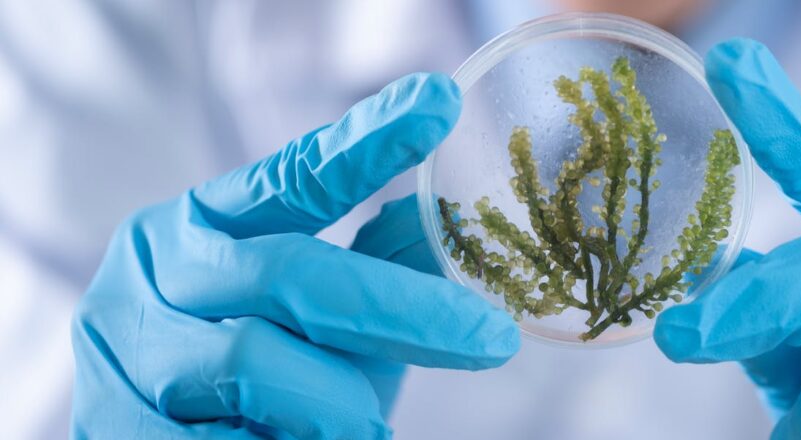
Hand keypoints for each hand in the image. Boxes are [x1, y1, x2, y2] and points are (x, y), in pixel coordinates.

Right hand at [71, 74, 519, 438]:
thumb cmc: (258, 378)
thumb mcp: (321, 317)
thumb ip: (375, 267)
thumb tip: (456, 220)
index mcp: (204, 223)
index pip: (292, 175)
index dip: (366, 143)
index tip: (440, 104)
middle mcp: (157, 271)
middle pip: (287, 272)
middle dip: (403, 310)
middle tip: (492, 338)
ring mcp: (127, 349)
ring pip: (252, 361)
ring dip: (337, 402)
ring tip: (370, 427)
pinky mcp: (115, 425)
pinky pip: (220, 433)